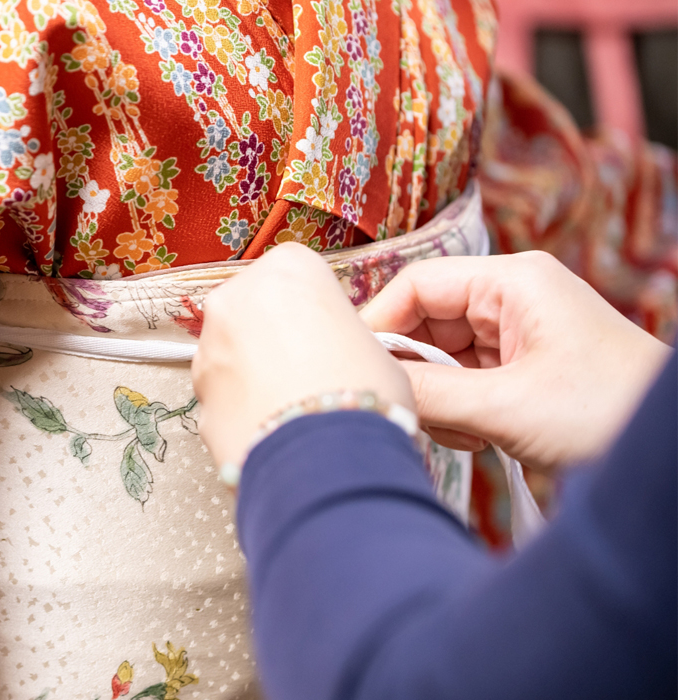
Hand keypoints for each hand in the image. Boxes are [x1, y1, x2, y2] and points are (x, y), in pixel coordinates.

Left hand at [192, 243, 413, 469]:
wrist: (324, 462)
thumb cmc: (364, 393)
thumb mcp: (373, 347)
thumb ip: (337, 333)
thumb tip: (328, 351)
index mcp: (286, 270)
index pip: (299, 273)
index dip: (318, 307)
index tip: (331, 332)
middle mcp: (234, 298)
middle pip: (256, 307)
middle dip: (276, 334)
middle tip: (313, 370)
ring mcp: (207, 347)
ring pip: (233, 350)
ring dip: (255, 370)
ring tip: (295, 405)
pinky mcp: (195, 394)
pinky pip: (223, 391)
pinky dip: (241, 405)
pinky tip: (273, 427)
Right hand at [359, 251, 669, 469]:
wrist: (670, 452)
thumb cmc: (610, 413)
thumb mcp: (505, 406)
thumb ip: (427, 393)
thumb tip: (363, 387)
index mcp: (514, 282)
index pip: (416, 285)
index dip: (379, 325)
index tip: (358, 372)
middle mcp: (514, 299)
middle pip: (425, 322)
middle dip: (415, 372)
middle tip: (416, 417)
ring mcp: (521, 335)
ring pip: (442, 357)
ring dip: (439, 399)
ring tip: (465, 434)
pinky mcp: (525, 369)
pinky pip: (466, 380)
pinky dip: (460, 411)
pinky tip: (480, 439)